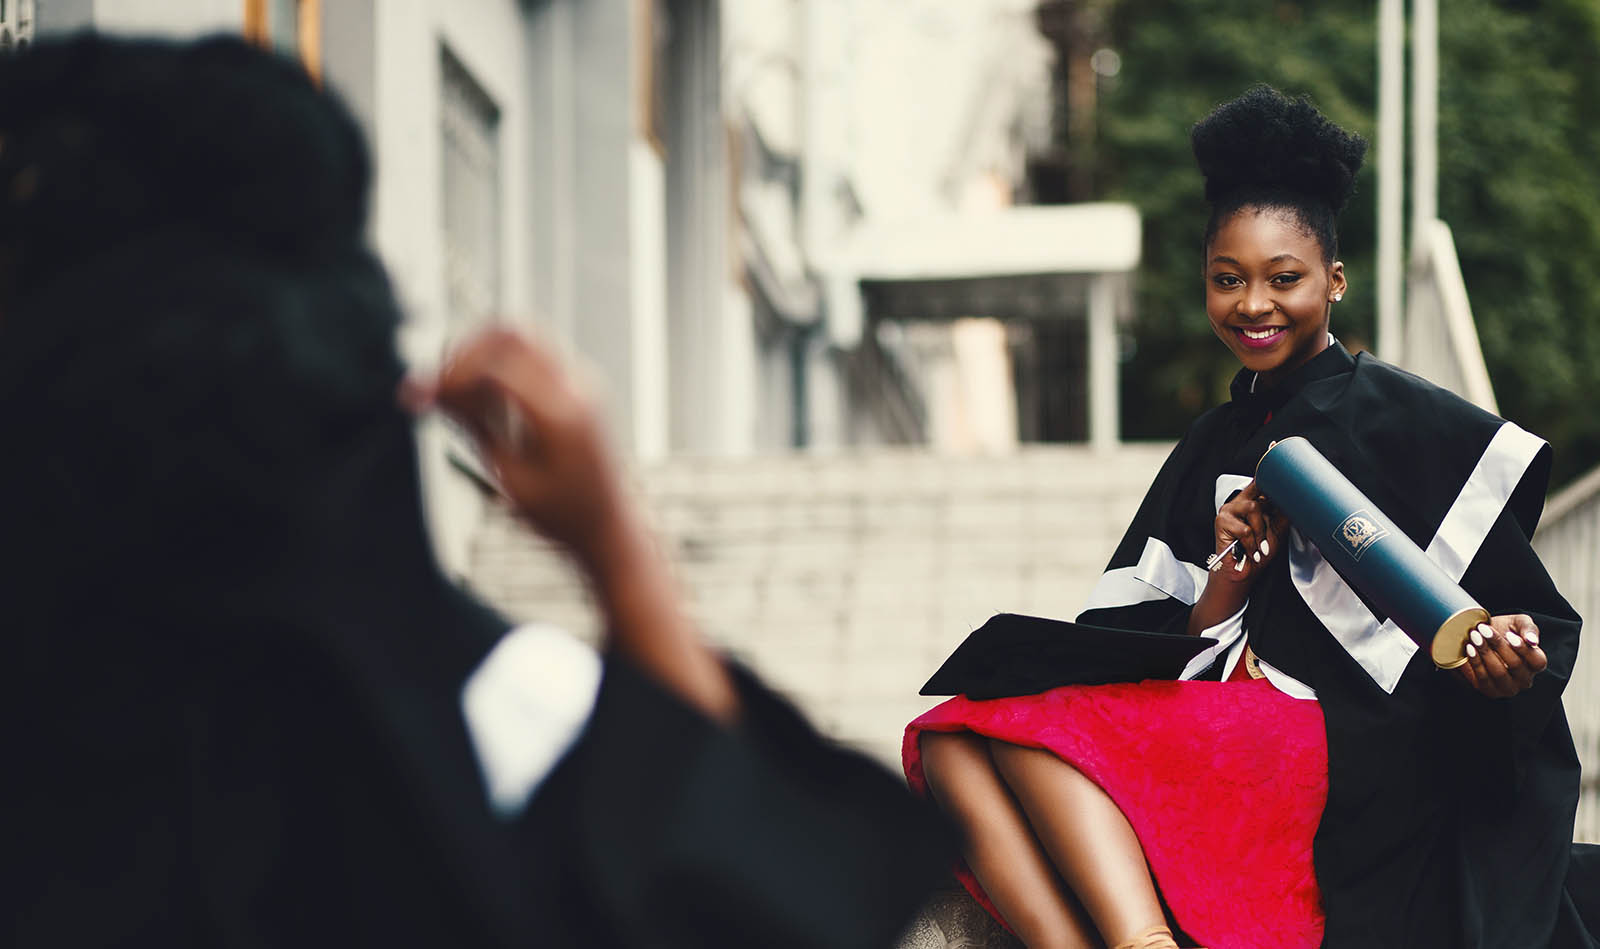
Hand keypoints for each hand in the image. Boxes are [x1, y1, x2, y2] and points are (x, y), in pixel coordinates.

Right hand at [402, 327, 636, 570]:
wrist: (612, 528)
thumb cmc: (562, 516)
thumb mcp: (510, 476)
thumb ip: (474, 426)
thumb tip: (433, 388)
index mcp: (561, 416)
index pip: (495, 365)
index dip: (448, 373)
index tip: (415, 396)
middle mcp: (578, 388)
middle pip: (511, 333)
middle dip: (464, 351)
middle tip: (435, 386)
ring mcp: (584, 383)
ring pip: (524, 336)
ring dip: (483, 353)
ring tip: (456, 392)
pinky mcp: (581, 386)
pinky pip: (536, 353)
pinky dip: (502, 363)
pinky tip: (483, 400)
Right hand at [1212, 481, 1287, 584]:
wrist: (1244, 573)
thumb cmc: (1259, 553)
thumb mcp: (1277, 530)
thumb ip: (1282, 512)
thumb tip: (1294, 498)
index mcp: (1251, 501)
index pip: (1261, 482)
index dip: (1272, 480)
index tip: (1285, 484)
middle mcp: (1239, 502)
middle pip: (1259, 488)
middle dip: (1270, 509)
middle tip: (1271, 529)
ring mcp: (1229, 510)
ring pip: (1253, 508)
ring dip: (1260, 532)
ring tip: (1260, 546)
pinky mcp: (1222, 522)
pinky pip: (1245, 528)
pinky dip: (1251, 544)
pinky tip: (1251, 551)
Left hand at [1456, 614, 1546, 697]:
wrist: (1482, 636)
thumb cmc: (1505, 630)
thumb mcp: (1519, 623)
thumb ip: (1529, 629)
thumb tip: (1532, 640)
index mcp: (1536, 664)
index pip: (1537, 661)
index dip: (1524, 649)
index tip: (1509, 635)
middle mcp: (1524, 680)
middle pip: (1515, 665)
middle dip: (1498, 645)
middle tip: (1483, 630)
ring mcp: (1507, 688)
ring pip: (1498, 673)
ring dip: (1484, 653)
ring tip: (1474, 637)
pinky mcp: (1489, 690)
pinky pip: (1482, 679)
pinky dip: (1475, 663)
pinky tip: (1469, 649)